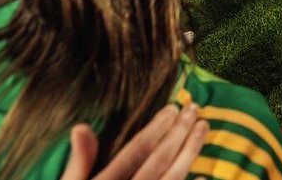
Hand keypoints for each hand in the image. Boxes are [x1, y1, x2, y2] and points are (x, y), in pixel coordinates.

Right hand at [59, 104, 207, 179]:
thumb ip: (78, 163)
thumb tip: (82, 127)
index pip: (136, 152)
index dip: (156, 129)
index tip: (173, 108)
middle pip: (158, 162)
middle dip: (179, 134)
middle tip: (194, 110)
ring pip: (171, 179)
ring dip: (189, 154)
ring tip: (203, 130)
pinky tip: (203, 177)